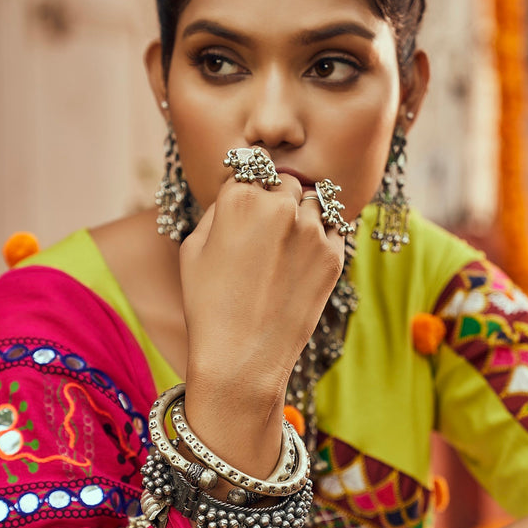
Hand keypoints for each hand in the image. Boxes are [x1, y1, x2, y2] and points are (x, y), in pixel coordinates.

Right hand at [180, 160, 344, 472]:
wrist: (242, 359)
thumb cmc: (208, 306)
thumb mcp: (193, 249)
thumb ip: (218, 210)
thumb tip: (240, 191)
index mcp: (239, 197)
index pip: (252, 169)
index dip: (249, 188)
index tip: (248, 209)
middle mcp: (280, 205)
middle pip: (286, 182)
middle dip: (279, 199)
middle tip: (268, 234)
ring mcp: (312, 230)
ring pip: (316, 202)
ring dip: (304, 217)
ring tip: (286, 251)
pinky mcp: (334, 256)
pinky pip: (334, 230)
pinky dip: (322, 240)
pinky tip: (301, 266)